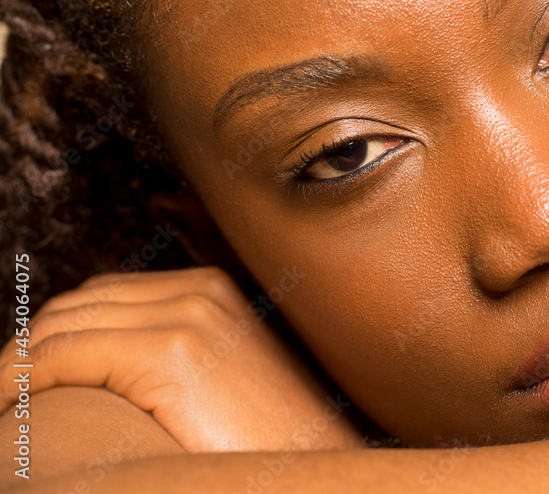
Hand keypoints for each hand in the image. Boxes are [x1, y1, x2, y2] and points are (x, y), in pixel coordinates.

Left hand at [0, 267, 366, 452]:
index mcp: (212, 289)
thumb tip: (95, 362)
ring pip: (58, 327)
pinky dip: (18, 382)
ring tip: (7, 412)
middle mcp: (200, 289)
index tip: (26, 386)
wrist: (313, 465)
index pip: (99, 297)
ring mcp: (189, 315)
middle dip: (29, 352)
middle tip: (7, 402)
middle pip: (74, 306)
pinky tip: (13, 414)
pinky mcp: (173, 350)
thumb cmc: (266, 442)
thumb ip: (175, 350)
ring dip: (17, 368)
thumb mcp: (222, 379)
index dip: (53, 340)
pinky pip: (60, 355)